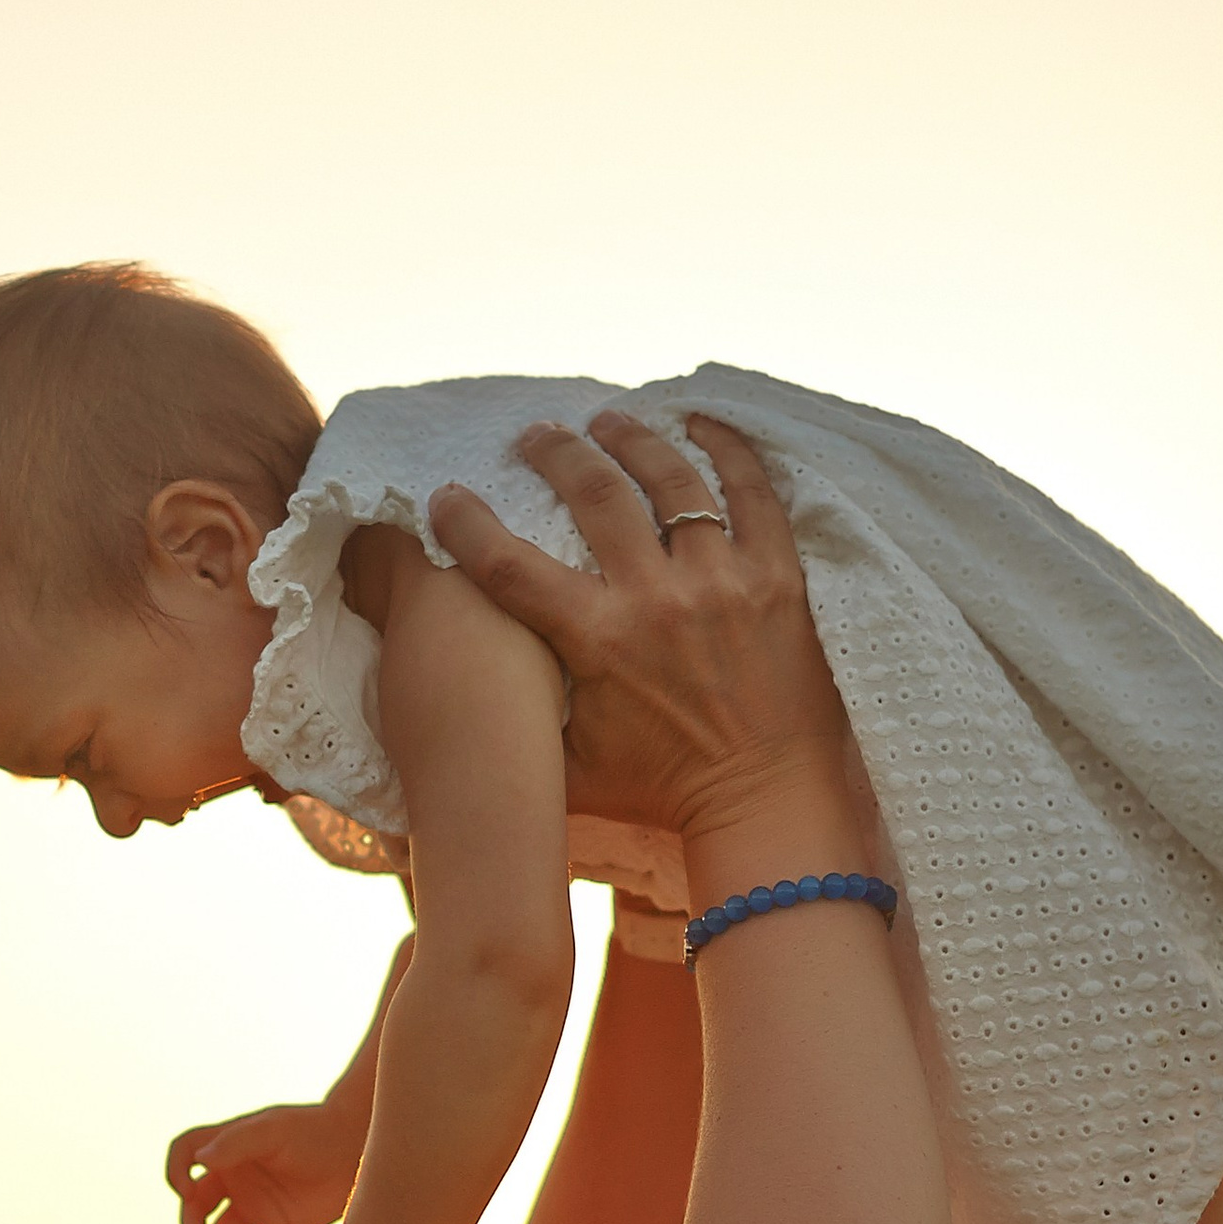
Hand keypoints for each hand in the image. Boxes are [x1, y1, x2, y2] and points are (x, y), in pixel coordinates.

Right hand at [166, 1097, 366, 1223]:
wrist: (360, 1146)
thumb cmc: (316, 1129)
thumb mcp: (274, 1130)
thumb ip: (236, 1142)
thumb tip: (199, 1162)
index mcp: (227, 1153)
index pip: (185, 1159)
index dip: (175, 1175)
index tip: (186, 1193)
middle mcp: (236, 1183)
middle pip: (196, 1212)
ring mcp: (258, 1210)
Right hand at [429, 409, 840, 847]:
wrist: (765, 803)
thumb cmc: (661, 793)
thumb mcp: (568, 767)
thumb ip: (522, 719)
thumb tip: (468, 692)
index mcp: (598, 641)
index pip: (510, 564)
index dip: (466, 523)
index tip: (446, 496)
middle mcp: (656, 597)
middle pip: (593, 493)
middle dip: (555, 453)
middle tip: (536, 436)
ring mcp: (721, 580)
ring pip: (670, 477)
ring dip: (631, 438)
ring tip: (607, 420)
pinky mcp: (776, 577)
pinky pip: (753, 491)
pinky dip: (726, 448)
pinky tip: (700, 424)